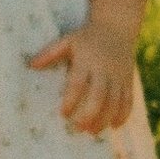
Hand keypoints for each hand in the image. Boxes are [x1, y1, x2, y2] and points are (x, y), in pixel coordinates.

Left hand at [29, 18, 136, 134]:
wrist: (116, 27)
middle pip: (99, 96)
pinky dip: (123, 114)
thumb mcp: (68, 41)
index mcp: (87, 60)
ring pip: (115, 101)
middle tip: (78, 128)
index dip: (71, 99)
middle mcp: (104, 69)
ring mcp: (119, 76)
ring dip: (105, 119)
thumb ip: (50, 53)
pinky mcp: (128, 80)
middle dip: (90, 114)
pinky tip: (114, 125)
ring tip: (93, 131)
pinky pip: (128, 100)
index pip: (78, 83)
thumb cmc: (87, 37)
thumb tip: (31, 65)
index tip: (63, 113)